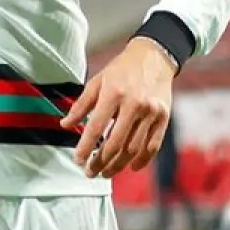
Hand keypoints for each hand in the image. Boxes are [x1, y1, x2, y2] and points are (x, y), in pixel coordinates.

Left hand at [60, 37, 176, 178]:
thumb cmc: (121, 70)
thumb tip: (65, 125)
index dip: (86, 146)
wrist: (153, 57)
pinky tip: (130, 167)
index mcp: (114, 92)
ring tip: (105, 173)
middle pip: (116, 143)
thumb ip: (81, 105)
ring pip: (133, 148)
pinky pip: (152, 146)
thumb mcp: (97, 81)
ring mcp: (151, 112)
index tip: (78, 160)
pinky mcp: (164, 118)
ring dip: (118, 165)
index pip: (97, 126)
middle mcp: (134, 104)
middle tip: (90, 172)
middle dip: (101, 162)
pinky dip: (141, 160)